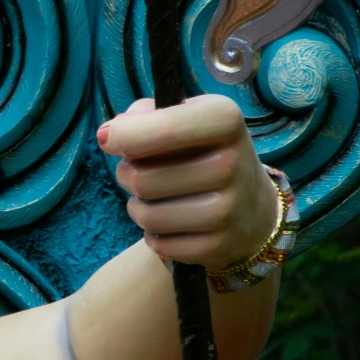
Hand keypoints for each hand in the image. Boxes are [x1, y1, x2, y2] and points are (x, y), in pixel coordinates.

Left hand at [98, 93, 278, 270]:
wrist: (253, 207)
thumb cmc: (204, 152)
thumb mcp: (188, 117)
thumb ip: (147, 113)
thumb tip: (110, 134)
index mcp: (225, 120)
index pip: (164, 129)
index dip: (124, 135)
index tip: (106, 139)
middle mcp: (232, 164)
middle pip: (142, 177)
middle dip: (126, 174)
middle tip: (136, 171)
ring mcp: (228, 210)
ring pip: (146, 215)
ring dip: (136, 207)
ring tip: (151, 197)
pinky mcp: (219, 247)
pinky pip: (159, 245)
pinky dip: (153, 235)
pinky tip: (170, 222)